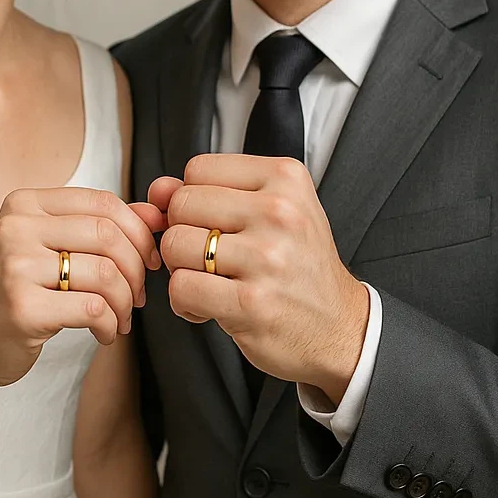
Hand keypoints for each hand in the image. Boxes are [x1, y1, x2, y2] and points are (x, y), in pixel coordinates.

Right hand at [0, 188, 164, 396]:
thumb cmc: (19, 292)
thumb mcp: (53, 248)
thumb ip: (101, 226)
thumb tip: (156, 213)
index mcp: (24, 203)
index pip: (102, 202)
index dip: (138, 231)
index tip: (149, 259)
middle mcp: (16, 227)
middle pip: (108, 235)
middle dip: (136, 270)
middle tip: (137, 295)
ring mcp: (15, 266)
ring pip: (105, 274)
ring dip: (125, 303)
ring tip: (120, 318)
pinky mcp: (22, 307)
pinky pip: (93, 308)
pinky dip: (110, 325)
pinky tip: (104, 334)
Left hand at [151, 155, 368, 404]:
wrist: (340, 329)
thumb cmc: (298, 266)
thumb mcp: (268, 213)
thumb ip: (210, 193)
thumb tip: (157, 188)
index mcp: (285, 178)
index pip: (197, 168)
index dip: (193, 198)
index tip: (214, 223)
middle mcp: (279, 211)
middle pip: (180, 205)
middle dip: (182, 233)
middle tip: (208, 256)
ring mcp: (267, 257)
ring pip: (174, 244)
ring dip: (181, 269)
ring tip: (210, 281)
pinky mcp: (252, 303)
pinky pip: (181, 288)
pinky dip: (184, 302)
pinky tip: (208, 306)